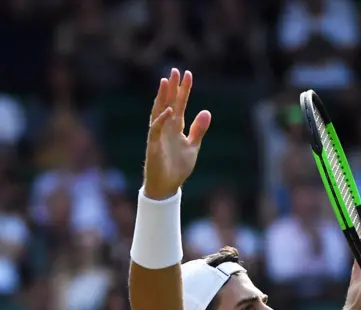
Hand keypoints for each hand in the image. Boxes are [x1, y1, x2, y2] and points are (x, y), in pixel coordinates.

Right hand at [143, 69, 210, 200]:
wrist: (168, 186)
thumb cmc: (178, 167)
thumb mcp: (193, 147)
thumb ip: (199, 130)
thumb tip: (207, 111)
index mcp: (176, 127)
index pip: (180, 104)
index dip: (184, 90)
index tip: (188, 74)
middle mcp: (166, 127)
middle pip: (169, 103)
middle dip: (172, 88)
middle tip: (175, 71)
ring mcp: (159, 135)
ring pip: (159, 111)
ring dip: (163, 97)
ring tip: (166, 82)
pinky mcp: (153, 145)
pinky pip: (156, 129)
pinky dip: (161, 120)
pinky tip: (169, 110)